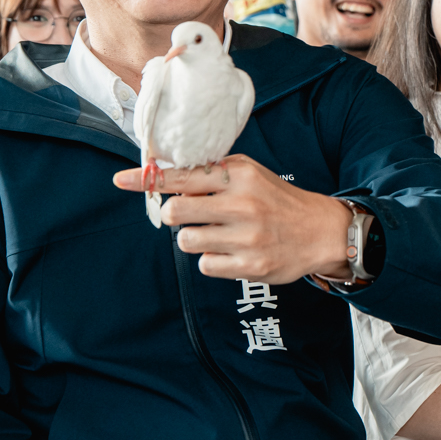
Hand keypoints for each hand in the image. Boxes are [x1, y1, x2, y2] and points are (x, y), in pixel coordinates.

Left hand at [114, 155, 355, 282]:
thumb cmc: (276, 199)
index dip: (147, 180)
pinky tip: (231, 251)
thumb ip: (213, 173)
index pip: (182, 176)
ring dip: (194, 238)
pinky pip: (206, 266)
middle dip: (174, 214)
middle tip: (190, 214)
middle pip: (176, 212)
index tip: (120, 180)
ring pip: (187, 241)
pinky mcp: (250, 267)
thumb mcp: (250, 173)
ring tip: (217, 234)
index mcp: (240, 176)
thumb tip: (166, 175)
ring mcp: (247, 238)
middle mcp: (242, 205)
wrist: (320, 231)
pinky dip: (212, 260)